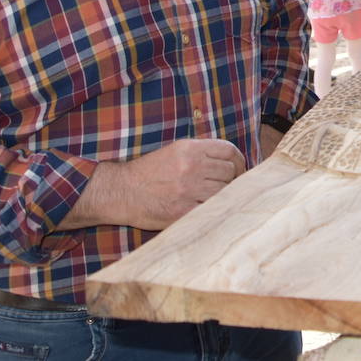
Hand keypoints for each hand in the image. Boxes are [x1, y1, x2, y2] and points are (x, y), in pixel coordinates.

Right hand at [65, 138, 245, 231]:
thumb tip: (232, 164)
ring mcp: (188, 189)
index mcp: (190, 149)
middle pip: (230, 171)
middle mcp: (191, 166)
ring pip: (224, 191)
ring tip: (216, 199)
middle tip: (227, 187)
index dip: (239, 161)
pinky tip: (209, 211)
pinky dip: (214, 210)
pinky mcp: (183, 211)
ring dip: (224, 196)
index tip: (239, 169)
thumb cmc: (149, 173)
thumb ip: (202, 154)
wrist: (120, 192)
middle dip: (232, 179)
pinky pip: (211, 209)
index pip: (229, 150)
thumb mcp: (174, 152)